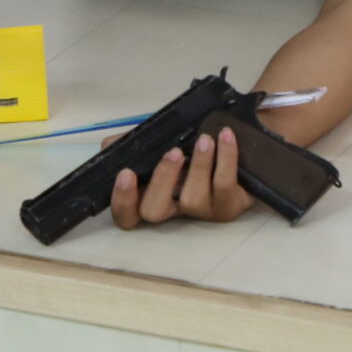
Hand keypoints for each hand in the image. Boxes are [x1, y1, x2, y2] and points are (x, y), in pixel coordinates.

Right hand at [109, 127, 255, 228]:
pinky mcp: (230, 205)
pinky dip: (225, 159)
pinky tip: (225, 137)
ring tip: (205, 140)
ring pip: (193, 199)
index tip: (126, 173)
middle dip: (161, 181)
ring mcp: (203, 210)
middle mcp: (175, 209)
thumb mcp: (165, 138)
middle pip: (154, 212)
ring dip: (198, 165)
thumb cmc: (197, 143)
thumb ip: (137, 141)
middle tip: (173, 153)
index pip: (128, 214)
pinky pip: (224, 186)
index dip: (122, 200)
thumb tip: (109, 145)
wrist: (242, 138)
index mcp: (154, 194)